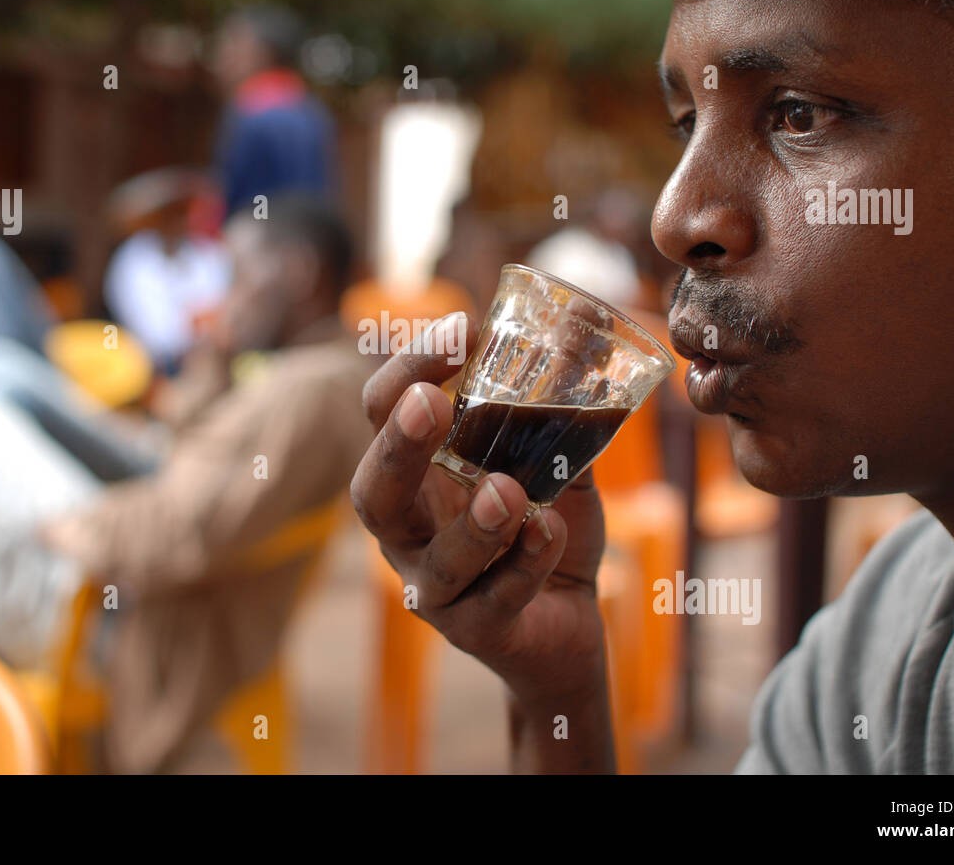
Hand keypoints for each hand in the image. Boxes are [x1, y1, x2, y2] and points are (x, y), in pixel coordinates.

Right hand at [350, 313, 610, 706]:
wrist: (570, 619)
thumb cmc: (542, 528)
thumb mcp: (552, 460)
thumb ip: (558, 407)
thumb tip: (580, 322)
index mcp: (415, 476)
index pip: (384, 412)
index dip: (411, 368)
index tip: (461, 329)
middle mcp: (409, 532)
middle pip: (373, 493)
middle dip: (398, 447)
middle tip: (430, 403)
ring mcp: (438, 588)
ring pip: (435, 565)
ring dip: (471, 526)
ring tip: (506, 491)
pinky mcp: (480, 632)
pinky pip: (495, 602)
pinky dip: (524, 564)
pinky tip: (550, 531)